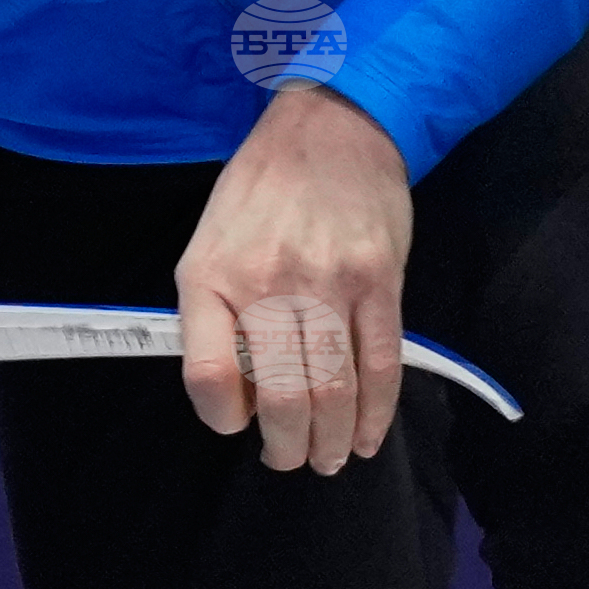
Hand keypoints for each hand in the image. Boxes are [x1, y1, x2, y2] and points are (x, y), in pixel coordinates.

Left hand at [175, 83, 411, 475]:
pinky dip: (376, 411)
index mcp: (211, 277)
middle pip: (280, 396)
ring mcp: (328, 284)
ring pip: (333, 390)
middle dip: (286, 447)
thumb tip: (238, 392)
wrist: (330, 129)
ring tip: (329, 459)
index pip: (208, 376)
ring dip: (332, 440)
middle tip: (290, 459)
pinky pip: (380, 364)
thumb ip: (214, 316)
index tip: (237, 425)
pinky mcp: (380, 282)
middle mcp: (268, 284)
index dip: (223, 418)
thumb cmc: (260, 191)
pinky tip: (368, 436)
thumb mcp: (209, 243)